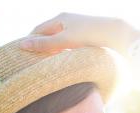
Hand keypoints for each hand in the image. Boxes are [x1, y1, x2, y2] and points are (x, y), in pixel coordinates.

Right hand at [20, 12, 139, 56]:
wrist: (116, 35)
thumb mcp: (65, 41)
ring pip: (59, 43)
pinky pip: (69, 47)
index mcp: (60, 18)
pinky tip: (64, 64)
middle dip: (41, 49)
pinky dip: (64, 54)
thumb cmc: (90, 35)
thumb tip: (23, 45)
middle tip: (32, 64)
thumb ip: (45, 44)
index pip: (38, 30)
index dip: (30, 42)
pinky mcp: (86, 39)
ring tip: (47, 67)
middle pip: (48, 36)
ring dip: (53, 53)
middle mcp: (68, 21)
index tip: (23, 56)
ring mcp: (77, 30)